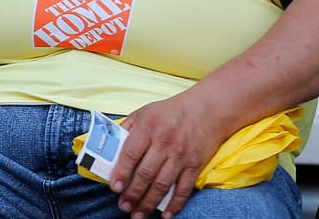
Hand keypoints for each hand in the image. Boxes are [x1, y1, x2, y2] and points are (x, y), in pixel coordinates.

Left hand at [111, 95, 224, 218]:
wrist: (207, 110)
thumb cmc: (170, 111)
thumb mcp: (144, 112)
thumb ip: (128, 128)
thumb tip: (111, 147)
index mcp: (148, 127)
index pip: (131, 154)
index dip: (121, 173)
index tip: (114, 187)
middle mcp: (164, 143)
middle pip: (145, 174)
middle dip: (132, 193)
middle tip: (123, 206)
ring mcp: (181, 156)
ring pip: (162, 185)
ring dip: (148, 203)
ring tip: (137, 214)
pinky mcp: (195, 165)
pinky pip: (183, 189)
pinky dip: (174, 204)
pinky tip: (165, 214)